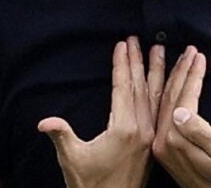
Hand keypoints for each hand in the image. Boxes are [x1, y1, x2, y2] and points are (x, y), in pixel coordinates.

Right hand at [38, 37, 164, 187]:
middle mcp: (142, 129)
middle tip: (138, 38)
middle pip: (141, 87)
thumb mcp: (72, 160)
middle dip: (140, 60)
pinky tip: (166, 81)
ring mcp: (150, 136)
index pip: (123, 87)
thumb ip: (61, 137)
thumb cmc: (89, 186)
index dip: (121, 64)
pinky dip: (164, 91)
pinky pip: (160, 109)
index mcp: (124, 129)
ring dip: (158, 72)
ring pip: (156, 96)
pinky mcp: (153, 143)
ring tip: (161, 50)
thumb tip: (44, 122)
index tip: (122, 43)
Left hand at [152, 47, 210, 187]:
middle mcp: (164, 141)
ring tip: (181, 59)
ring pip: (165, 102)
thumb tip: (182, 110)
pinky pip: (164, 112)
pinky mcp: (166, 148)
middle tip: (190, 50)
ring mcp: (163, 144)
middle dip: (181, 70)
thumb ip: (200, 131)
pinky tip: (175, 85)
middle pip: (171, 95)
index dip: (192, 74)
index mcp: (176, 139)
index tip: (198, 56)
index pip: (182, 97)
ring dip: (174, 78)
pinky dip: (172, 93)